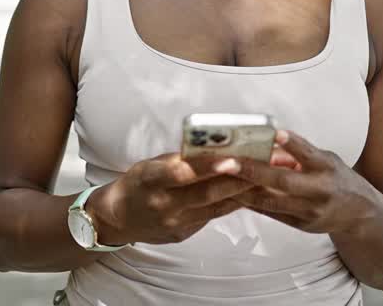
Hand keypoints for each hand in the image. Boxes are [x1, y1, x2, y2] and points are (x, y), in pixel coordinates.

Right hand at [90, 152, 255, 244]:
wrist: (118, 218)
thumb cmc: (137, 184)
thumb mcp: (150, 165)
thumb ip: (179, 160)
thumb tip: (212, 149)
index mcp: (151, 180)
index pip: (183, 173)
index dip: (209, 167)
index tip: (233, 159)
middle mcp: (163, 204)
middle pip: (206, 193)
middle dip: (238, 180)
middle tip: (264, 167)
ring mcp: (174, 223)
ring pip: (215, 206)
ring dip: (241, 192)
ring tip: (265, 179)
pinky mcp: (183, 234)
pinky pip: (211, 216)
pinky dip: (230, 204)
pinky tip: (248, 194)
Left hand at [228, 130, 382, 235]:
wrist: (360, 214)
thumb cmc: (337, 179)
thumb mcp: (326, 159)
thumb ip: (299, 153)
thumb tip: (267, 142)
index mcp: (327, 168)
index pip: (308, 154)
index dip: (292, 144)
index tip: (275, 133)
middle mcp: (319, 191)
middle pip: (283, 182)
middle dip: (252, 172)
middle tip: (226, 163)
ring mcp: (309, 211)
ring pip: (271, 202)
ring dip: (242, 190)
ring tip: (219, 179)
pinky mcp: (300, 225)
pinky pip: (270, 213)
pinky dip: (249, 202)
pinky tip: (229, 193)